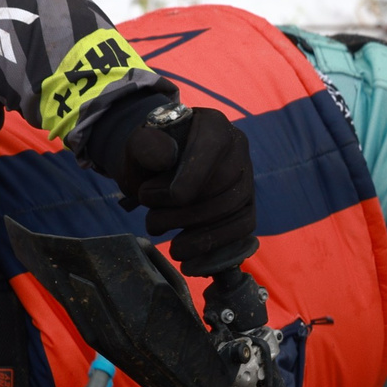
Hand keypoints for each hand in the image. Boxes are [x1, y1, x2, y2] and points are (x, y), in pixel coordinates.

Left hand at [119, 103, 257, 277]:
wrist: (159, 170)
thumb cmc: (150, 156)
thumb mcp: (138, 146)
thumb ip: (144, 146)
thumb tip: (163, 156)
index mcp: (213, 124)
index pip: (211, 148)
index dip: (187, 177)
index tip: (152, 200)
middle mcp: (238, 147)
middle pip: (223, 185)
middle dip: (183, 213)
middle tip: (152, 223)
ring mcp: (247, 177)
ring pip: (233, 210)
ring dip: (197, 235)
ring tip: (170, 245)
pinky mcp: (248, 205)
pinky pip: (243, 229)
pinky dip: (216, 249)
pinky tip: (192, 262)